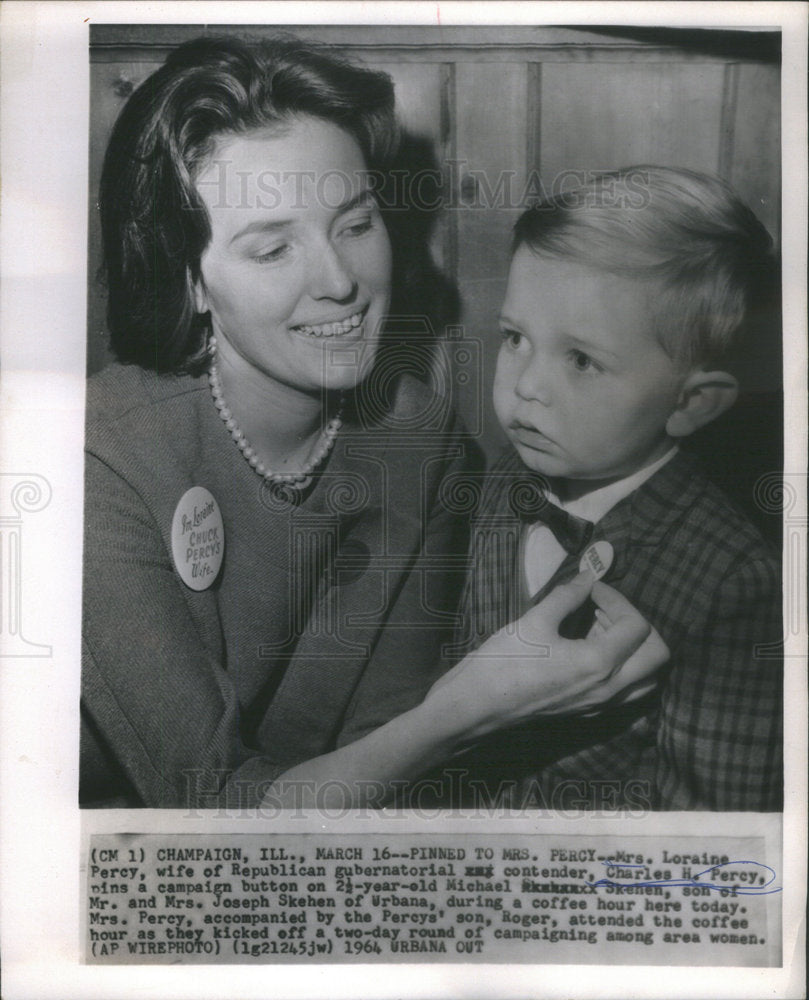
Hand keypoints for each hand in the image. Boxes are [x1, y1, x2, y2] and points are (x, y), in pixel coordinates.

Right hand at [427, 572, 668, 741]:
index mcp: (599, 664)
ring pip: (647, 677)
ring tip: (599, 628)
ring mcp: (601, 704)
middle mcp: (610, 689)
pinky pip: (627, 690)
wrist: (477, 706)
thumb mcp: (535, 620)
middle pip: (658, 655)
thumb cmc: (503, 661)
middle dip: (637, 624)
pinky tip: (588, 648)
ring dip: (634, 648)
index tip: (590, 588)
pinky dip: (622, 666)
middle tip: (603, 609)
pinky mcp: (589, 711)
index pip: (638, 626)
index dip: (617, 598)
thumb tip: (589, 577)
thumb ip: (568, 596)